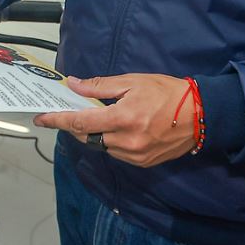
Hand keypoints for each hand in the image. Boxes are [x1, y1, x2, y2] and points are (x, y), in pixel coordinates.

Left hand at [33, 74, 197, 166]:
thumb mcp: (133, 82)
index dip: (57, 121)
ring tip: (99, 118)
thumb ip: (101, 86)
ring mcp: (136, 155)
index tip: (41, 118)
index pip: (80, 123)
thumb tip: (74, 85)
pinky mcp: (144, 163)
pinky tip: (117, 129)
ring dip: (95, 134)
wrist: (203, 114)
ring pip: (102, 147)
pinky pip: (117, 154)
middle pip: (88, 138)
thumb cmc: (169, 93)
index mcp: (123, 118)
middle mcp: (127, 141)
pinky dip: (111, 142)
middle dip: (76, 126)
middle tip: (69, 114)